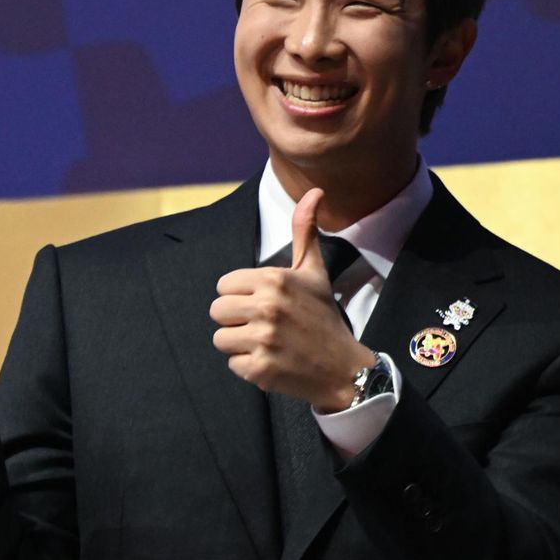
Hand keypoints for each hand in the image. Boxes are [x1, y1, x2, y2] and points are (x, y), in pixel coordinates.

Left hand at [210, 188, 374, 411]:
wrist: (343, 366)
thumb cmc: (323, 315)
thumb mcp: (314, 271)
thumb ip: (305, 231)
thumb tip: (314, 191)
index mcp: (274, 279)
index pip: (224, 285)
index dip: (241, 295)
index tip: (264, 303)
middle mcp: (267, 306)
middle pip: (217, 311)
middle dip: (236, 319)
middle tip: (264, 325)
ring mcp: (263, 339)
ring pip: (220, 338)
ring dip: (240, 344)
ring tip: (267, 343)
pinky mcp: (260, 369)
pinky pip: (232, 364)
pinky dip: (248, 367)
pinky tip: (272, 361)